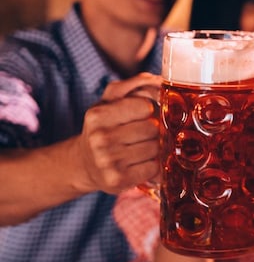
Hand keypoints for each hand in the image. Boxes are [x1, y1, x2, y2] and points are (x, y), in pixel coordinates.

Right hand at [77, 73, 161, 193]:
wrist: (86, 164)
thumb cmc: (105, 127)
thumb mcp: (112, 100)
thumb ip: (135, 84)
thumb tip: (160, 81)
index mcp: (97, 115)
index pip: (144, 106)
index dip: (150, 110)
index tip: (143, 115)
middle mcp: (100, 138)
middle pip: (152, 128)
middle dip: (155, 130)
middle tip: (145, 134)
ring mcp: (108, 161)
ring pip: (155, 148)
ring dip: (156, 148)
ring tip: (143, 148)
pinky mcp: (118, 180)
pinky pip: (153, 168)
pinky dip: (154, 165)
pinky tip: (141, 162)